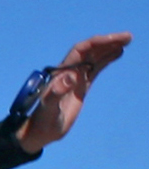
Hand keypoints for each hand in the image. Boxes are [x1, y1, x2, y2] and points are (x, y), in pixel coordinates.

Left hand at [14, 32, 127, 152]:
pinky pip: (95, 69)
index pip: (81, 51)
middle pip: (90, 51)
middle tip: (128, 37)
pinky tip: (117, 53)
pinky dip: (106, 59)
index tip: (115, 39)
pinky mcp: (81, 87)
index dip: (97, 43)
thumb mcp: (49, 108)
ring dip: (109, 48)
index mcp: (62, 73)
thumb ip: (56, 94)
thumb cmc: (43, 120)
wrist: (40, 131)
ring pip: (94, 58)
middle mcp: (69, 72)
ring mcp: (76, 79)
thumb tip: (71, 77)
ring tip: (126, 41)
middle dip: (107, 42)